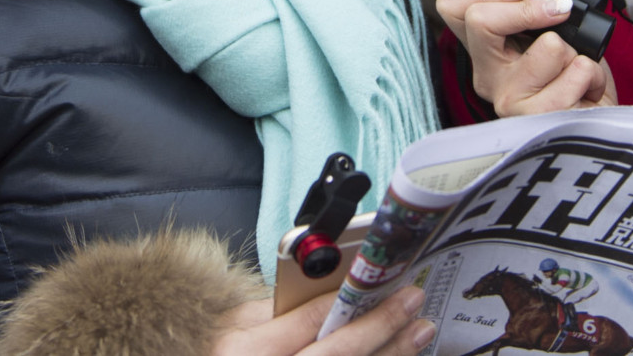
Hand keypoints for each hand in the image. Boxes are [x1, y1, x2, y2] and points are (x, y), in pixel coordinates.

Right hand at [217, 286, 432, 354]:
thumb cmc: (214, 354)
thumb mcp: (230, 327)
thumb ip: (271, 309)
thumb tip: (323, 293)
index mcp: (249, 353)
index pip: (308, 323)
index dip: (347, 302)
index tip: (379, 283)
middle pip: (339, 355)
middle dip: (380, 327)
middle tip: (412, 304)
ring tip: (418, 333)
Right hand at [436, 0, 617, 116]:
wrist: (597, 124)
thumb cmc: (575, 80)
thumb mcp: (552, 35)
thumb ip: (538, 13)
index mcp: (485, 51)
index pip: (452, 7)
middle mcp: (488, 76)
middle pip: (481, 19)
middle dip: (530, 9)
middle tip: (561, 9)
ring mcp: (509, 100)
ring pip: (547, 45)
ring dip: (575, 52)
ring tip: (575, 69)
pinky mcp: (538, 118)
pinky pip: (575, 73)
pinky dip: (592, 74)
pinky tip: (586, 90)